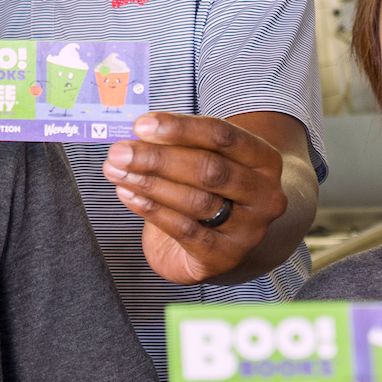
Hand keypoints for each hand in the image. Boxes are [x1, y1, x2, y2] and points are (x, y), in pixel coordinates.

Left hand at [102, 112, 287, 285]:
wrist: (223, 242)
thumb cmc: (209, 192)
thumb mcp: (202, 161)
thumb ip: (178, 145)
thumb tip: (138, 132)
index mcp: (263, 160)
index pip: (223, 136)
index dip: (180, 128)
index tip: (142, 125)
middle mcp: (264, 194)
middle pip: (209, 169)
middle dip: (158, 158)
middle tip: (120, 152)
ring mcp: (248, 229)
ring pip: (196, 200)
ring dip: (149, 183)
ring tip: (116, 171)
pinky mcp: (224, 256)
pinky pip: (184, 230)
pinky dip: (151, 210)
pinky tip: (127, 194)